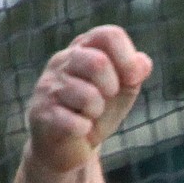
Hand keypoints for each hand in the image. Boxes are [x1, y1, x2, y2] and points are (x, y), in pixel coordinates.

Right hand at [25, 26, 152, 172]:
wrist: (66, 147)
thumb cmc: (95, 113)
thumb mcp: (121, 92)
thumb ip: (134, 74)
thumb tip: (142, 63)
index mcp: (83, 48)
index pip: (109, 36)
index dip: (127, 57)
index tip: (133, 78)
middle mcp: (61, 61)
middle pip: (98, 62)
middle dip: (113, 87)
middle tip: (107, 98)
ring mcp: (48, 86)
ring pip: (88, 95)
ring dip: (97, 111)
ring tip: (89, 115)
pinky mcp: (41, 112)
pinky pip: (74, 122)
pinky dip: (84, 129)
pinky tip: (78, 129)